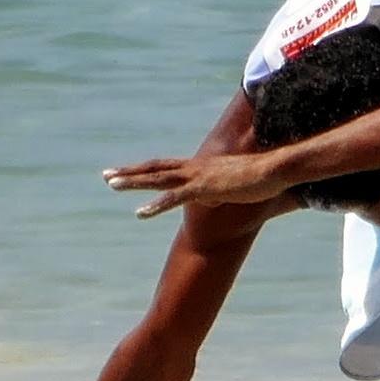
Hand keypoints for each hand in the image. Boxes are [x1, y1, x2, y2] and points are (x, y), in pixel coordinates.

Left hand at [102, 151, 289, 216]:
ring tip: (112, 185)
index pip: (165, 166)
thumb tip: (211, 200)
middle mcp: (194, 168)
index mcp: (199, 166)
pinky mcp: (205, 188)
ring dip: (133, 182)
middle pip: (154, 168)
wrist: (273, 170)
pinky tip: (141, 213)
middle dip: (129, 172)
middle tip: (106, 175)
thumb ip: (217, 192)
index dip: (144, 170)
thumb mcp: (232, 185)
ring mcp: (198, 177)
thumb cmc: (259, 177)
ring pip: (158, 178)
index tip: (125, 172)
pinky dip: (156, 205)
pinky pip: (175, 197)